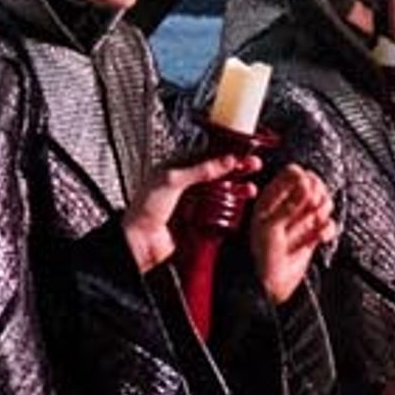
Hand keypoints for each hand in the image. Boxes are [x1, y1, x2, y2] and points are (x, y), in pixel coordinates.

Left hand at [122, 147, 259, 276]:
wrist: (140, 243)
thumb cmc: (145, 209)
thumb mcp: (172, 180)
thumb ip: (200, 169)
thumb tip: (225, 159)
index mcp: (176, 168)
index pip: (207, 155)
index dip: (227, 153)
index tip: (244, 152)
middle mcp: (185, 184)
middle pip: (218, 172)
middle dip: (237, 168)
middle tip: (254, 165)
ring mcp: (193, 203)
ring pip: (222, 191)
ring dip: (238, 188)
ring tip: (251, 188)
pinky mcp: (198, 221)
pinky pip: (220, 212)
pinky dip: (233, 208)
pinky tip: (241, 205)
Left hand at [246, 162, 334, 304]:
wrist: (270, 285)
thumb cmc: (261, 257)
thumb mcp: (270, 227)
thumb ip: (289, 205)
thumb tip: (306, 183)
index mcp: (271, 198)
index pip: (293, 172)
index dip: (303, 179)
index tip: (305, 191)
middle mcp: (288, 206)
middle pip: (314, 183)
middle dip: (318, 194)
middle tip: (312, 208)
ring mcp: (301, 219)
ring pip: (324, 201)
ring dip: (324, 211)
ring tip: (314, 224)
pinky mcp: (312, 234)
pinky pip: (329, 223)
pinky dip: (328, 229)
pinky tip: (319, 238)